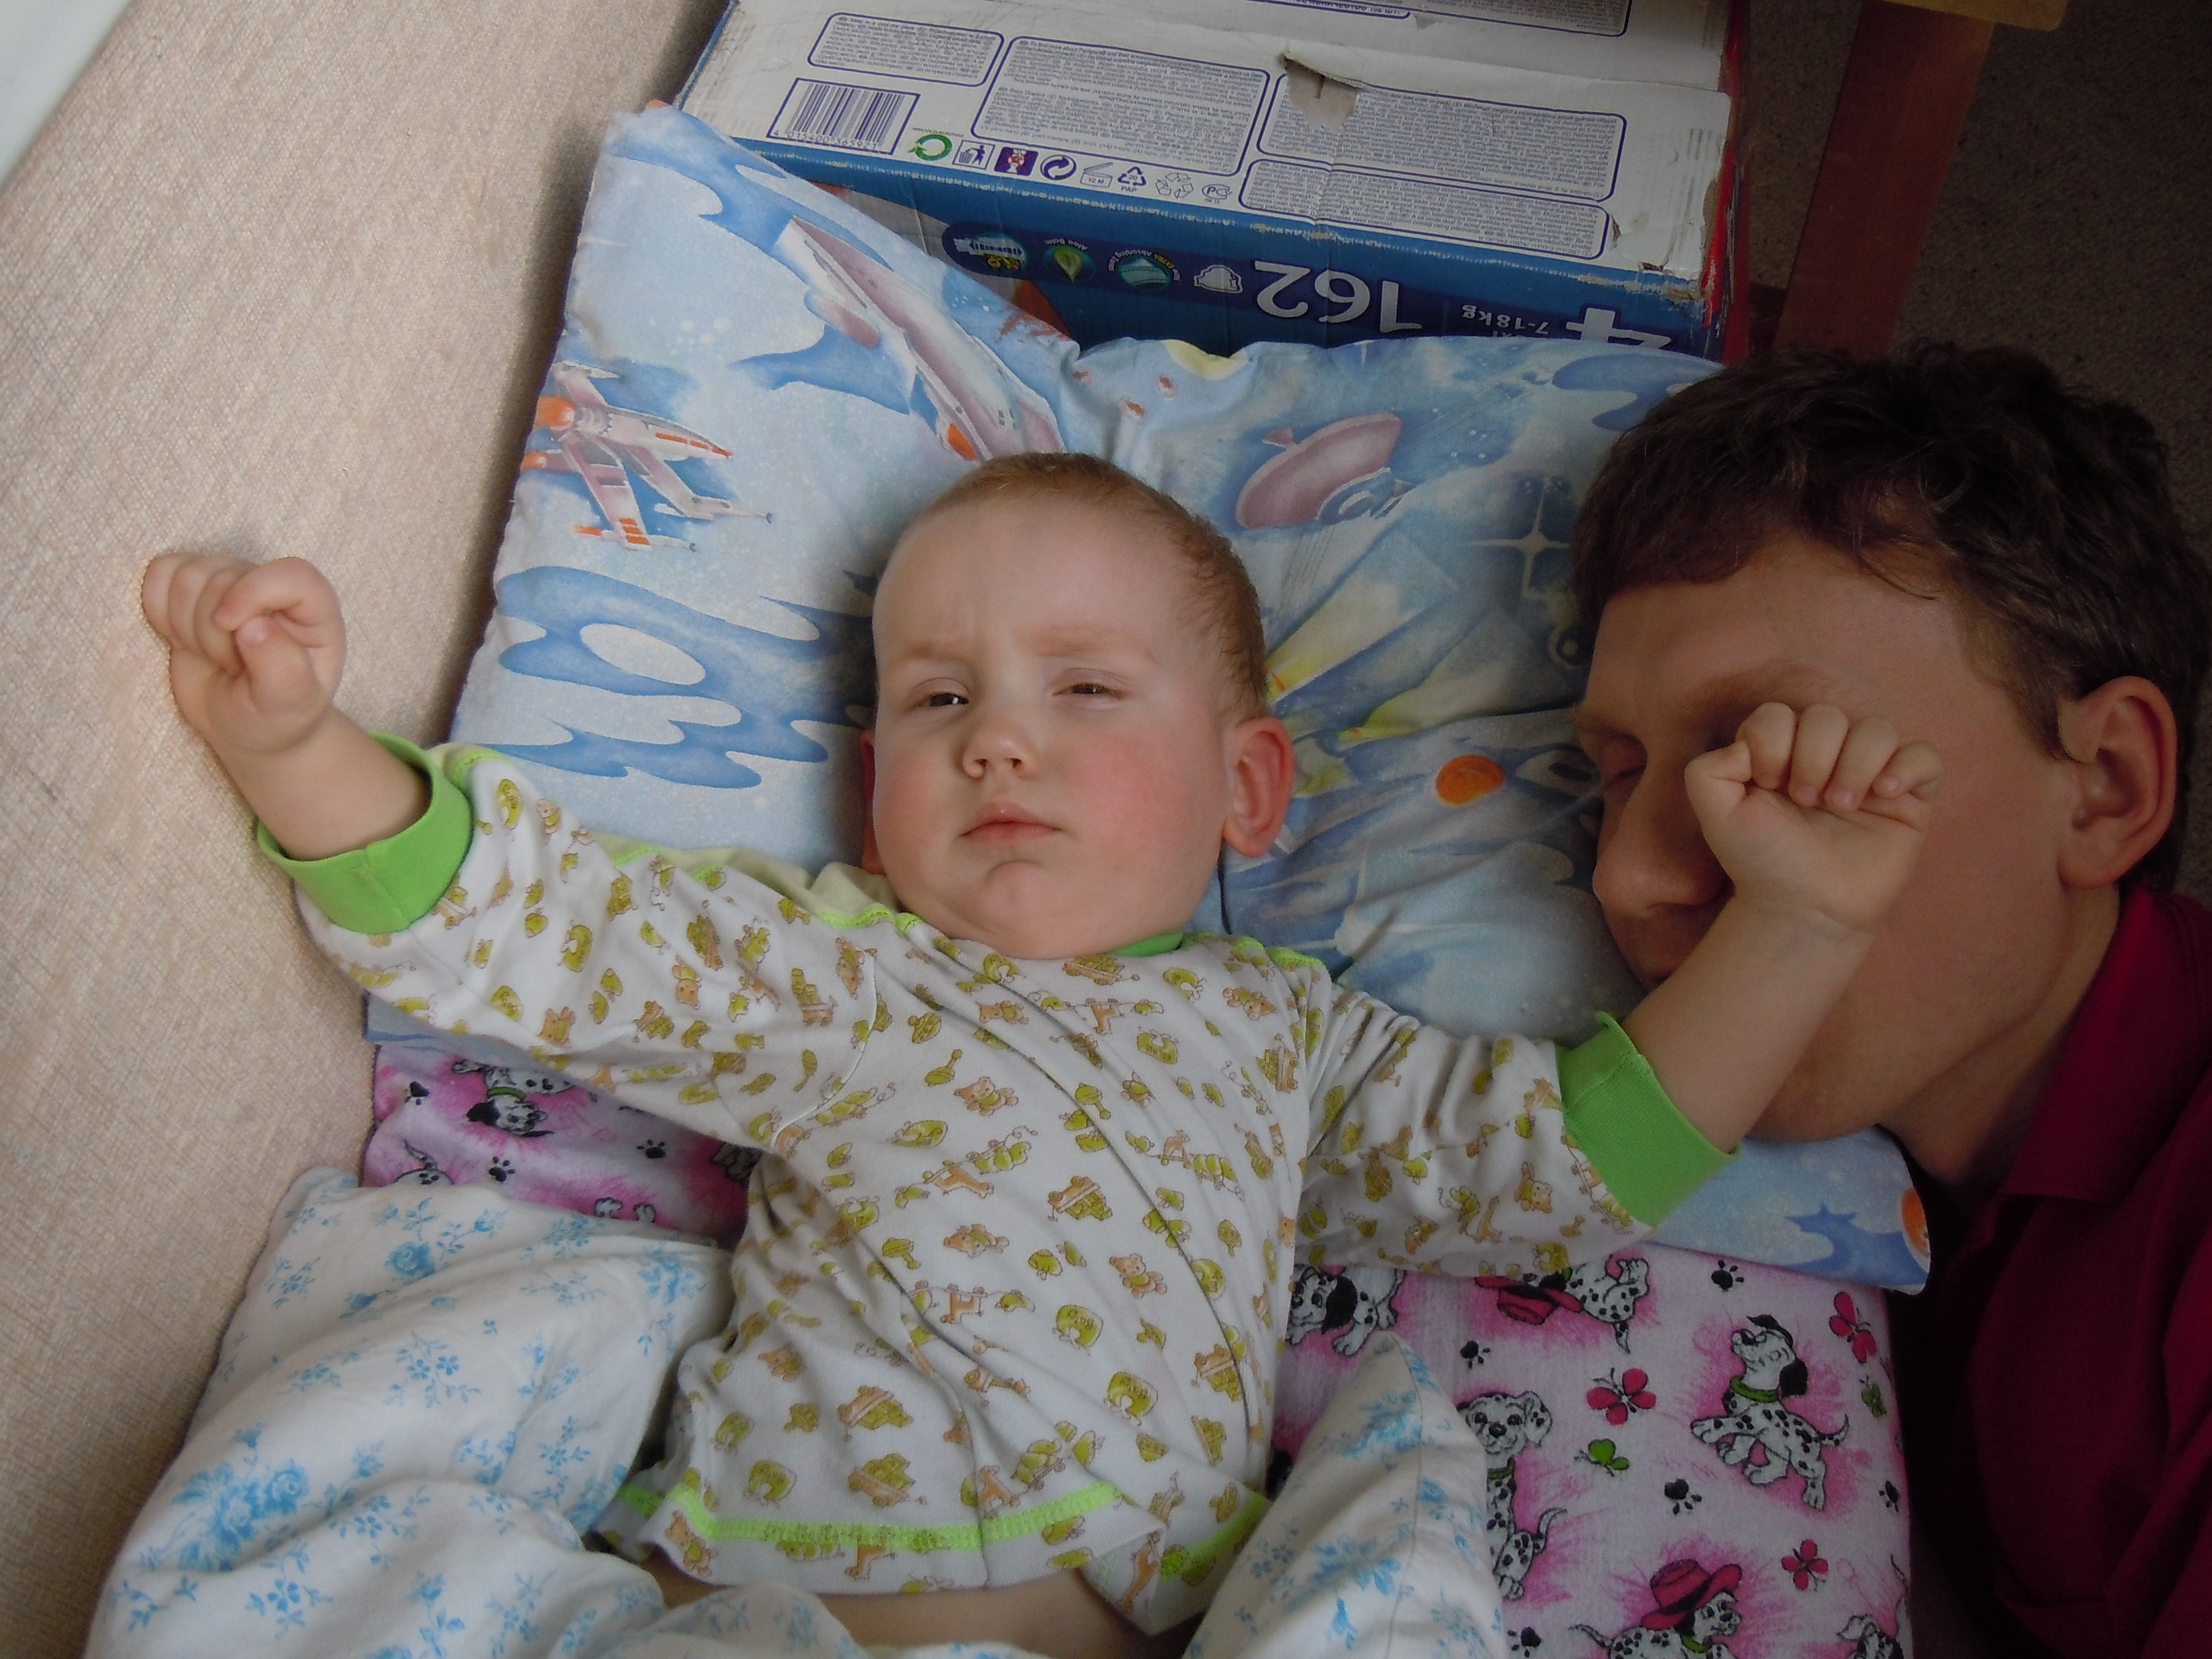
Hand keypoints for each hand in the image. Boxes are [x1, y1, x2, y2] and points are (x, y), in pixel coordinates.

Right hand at [142, 554, 345, 760]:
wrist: (246, 727)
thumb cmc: (276, 716)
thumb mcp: (288, 704)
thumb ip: (282, 667)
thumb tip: (254, 625)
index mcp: (314, 609)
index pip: (289, 574)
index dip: (251, 592)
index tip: (229, 627)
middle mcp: (272, 586)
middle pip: (222, 577)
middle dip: (211, 631)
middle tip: (231, 667)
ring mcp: (230, 583)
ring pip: (187, 575)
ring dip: (184, 625)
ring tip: (211, 656)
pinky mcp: (193, 589)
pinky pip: (160, 574)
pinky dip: (158, 608)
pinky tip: (181, 640)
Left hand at [1686, 702, 1942, 938]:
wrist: (1803, 907)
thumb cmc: (1762, 860)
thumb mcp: (1715, 814)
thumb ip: (1709, 768)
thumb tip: (1748, 742)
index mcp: (1781, 753)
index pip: (1780, 713)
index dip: (1773, 741)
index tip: (1768, 784)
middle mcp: (1826, 756)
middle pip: (1828, 716)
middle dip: (1813, 754)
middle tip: (1807, 800)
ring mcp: (1870, 774)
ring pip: (1878, 728)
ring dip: (1856, 762)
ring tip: (1840, 805)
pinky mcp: (1908, 798)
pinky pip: (1926, 756)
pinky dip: (1907, 766)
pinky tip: (1884, 794)